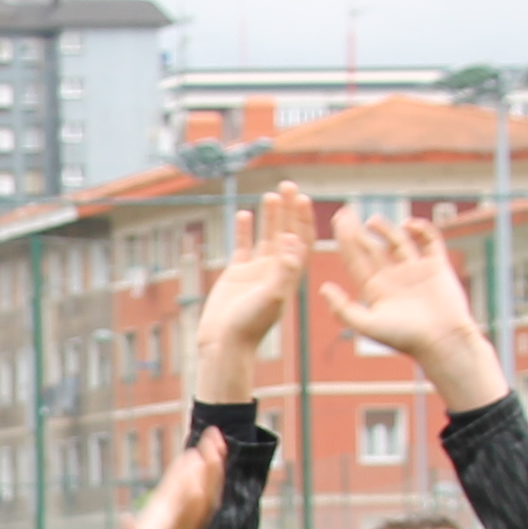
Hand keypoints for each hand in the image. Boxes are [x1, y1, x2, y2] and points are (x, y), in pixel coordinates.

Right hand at [188, 183, 312, 401]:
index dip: (303, 219)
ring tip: (270, 195)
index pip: (302, 240)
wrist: (224, 342)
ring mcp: (257, 271)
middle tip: (287, 185)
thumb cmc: (250, 325)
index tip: (301, 198)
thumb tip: (292, 240)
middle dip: (288, 209)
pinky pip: (243, 246)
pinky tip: (245, 214)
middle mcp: (277, 270)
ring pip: (266, 236)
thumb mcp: (272, 297)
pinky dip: (245, 230)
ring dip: (270, 216)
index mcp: (290, 275)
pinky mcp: (237, 274)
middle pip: (286, 232)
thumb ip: (283, 269)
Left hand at [318, 211, 507, 409]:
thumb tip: (323, 288)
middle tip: (345, 212)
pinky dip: (421, 229)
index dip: (345, 240)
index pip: (355, 259)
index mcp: (375, 290)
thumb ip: (343, 308)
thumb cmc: (405, 338)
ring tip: (372, 221)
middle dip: (357, 230)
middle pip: (372, 247)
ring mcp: (415, 270)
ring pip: (398, 242)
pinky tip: (409, 225)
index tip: (336, 222)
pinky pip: (429, 241)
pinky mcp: (437, 266)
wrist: (442, 341)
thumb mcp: (367, 324)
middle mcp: (393, 278)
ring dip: (385, 229)